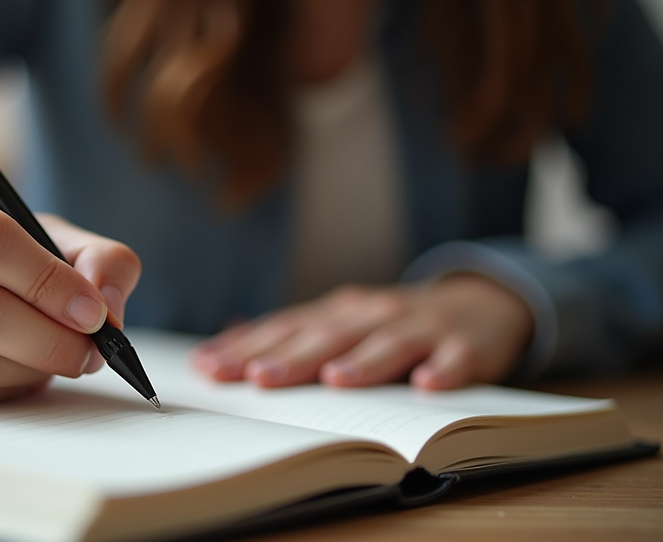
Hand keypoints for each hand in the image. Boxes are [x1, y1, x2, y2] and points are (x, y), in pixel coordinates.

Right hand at [0, 171, 140, 405]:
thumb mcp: (34, 231)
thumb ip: (92, 256)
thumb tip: (110, 305)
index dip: (48, 281)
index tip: (94, 313)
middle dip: (50, 339)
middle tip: (91, 352)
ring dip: (30, 370)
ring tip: (60, 359)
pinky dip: (1, 392)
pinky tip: (17, 373)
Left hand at [192, 275, 533, 389]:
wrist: (480, 304)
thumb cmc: (393, 324)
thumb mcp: (341, 323)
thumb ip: (291, 337)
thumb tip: (223, 349)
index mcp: (339, 312)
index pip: (287, 329)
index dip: (248, 348)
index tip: (210, 368)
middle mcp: (373, 314)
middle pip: (329, 336)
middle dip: (292, 357)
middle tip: (257, 378)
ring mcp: (421, 327)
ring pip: (388, 343)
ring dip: (362, 362)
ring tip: (334, 380)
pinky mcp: (465, 345)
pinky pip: (455, 359)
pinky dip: (443, 371)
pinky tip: (427, 384)